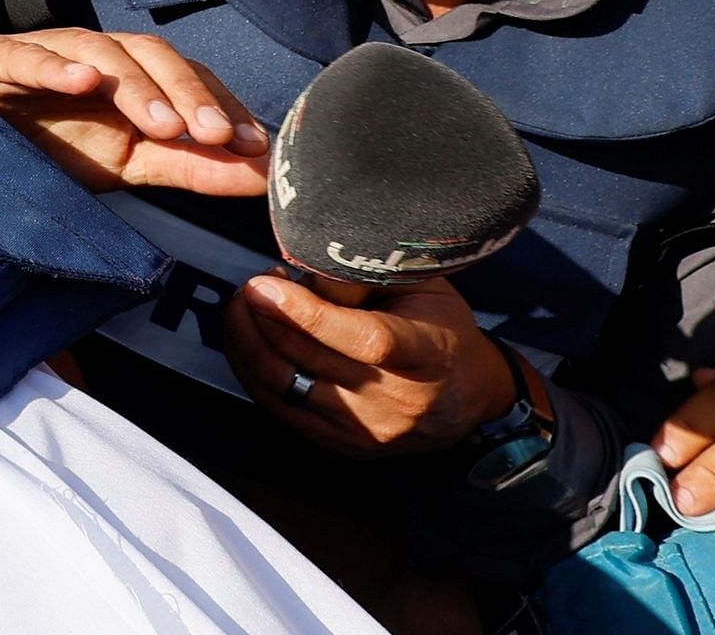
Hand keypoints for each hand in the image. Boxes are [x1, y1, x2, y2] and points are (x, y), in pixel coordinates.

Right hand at [0, 27, 269, 196]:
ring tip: (162, 124)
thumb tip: (264, 174)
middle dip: (187, 93)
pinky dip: (56, 65)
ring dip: (136, 86)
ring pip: (99, 49)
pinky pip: (27, 54)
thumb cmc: (45, 150)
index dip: (222, 105)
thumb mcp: (126, 166)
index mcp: (128, 76)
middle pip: (150, 53)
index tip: (253, 146)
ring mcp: (43, 50)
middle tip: (212, 136)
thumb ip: (189, 167)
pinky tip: (82, 81)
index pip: (186, 76)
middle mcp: (92, 54)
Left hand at [221, 270, 521, 454]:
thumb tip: (305, 268)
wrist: (469, 395)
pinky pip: (279, 408)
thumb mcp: (424, 288)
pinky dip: (252, 371)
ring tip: (245, 307)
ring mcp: (369, 430)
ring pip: (284, 386)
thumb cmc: (442, 328)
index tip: (267, 283)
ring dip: (248, 342)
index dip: (310, 313)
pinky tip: (248, 340)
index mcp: (427, 354)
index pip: (366, 339)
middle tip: (253, 284)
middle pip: (310, 360)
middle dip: (263, 316)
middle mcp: (398, 400)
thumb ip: (369, 277)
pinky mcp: (345, 446)